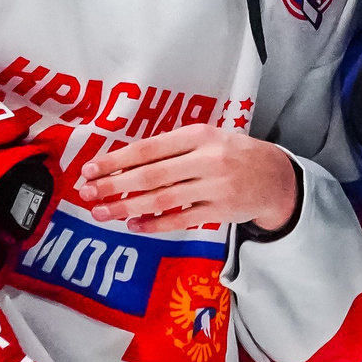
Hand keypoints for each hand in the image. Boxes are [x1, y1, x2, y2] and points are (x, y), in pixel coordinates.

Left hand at [83, 125, 300, 233]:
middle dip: (113, 185)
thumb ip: (171, 148)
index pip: (149, 148)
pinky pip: (181, 220)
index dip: (116, 160)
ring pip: (162, 199)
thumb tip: (122, 164)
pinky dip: (155, 224)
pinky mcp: (221, 211)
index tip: (90, 169)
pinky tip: (134, 226)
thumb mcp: (206, 138)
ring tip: (102, 212)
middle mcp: (207, 159)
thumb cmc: (232, 153)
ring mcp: (215, 187)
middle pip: (151, 175)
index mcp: (199, 135)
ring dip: (127, 207)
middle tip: (86, 193)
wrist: (275, 177)